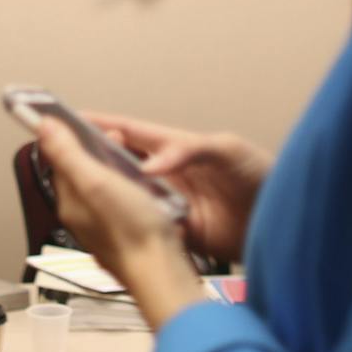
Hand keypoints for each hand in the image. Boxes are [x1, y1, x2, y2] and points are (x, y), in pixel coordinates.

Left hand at [37, 118, 205, 329]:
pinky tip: (143, 191)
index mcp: (70, 202)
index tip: (91, 125)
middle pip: (82, 173)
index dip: (75, 138)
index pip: (60, 160)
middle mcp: (81, 216)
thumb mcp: (97, 182)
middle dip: (97, 152)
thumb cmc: (133, 232)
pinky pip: (119, 203)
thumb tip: (43, 127)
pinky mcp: (123, 234)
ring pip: (101, 189)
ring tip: (131, 163)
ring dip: (114, 170)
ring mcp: (102, 227)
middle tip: (117, 141)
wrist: (162, 272)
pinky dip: (128, 189)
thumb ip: (68, 154)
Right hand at [85, 113, 271, 265]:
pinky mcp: (179, 232)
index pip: (132, 131)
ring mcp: (171, 203)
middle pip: (122, 164)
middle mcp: (169, 174)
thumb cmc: (263, 174)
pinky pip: (148, 227)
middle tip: (62, 160)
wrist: (288, 221)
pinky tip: (115, 228)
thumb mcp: (229, 151)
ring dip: (109, 196)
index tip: (69, 119)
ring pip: (130, 197)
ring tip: (79, 195)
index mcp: (177, 147)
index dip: (101, 125)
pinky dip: (132, 227)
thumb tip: (151, 165)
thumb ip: (191, 150)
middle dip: (93, 160)